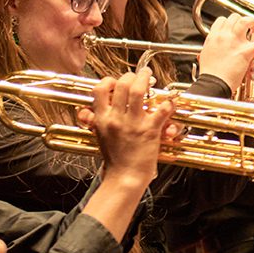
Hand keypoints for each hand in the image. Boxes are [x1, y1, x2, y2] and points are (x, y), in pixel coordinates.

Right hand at [76, 70, 171, 186]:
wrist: (124, 177)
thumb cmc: (115, 159)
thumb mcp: (99, 136)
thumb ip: (94, 121)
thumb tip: (84, 111)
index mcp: (102, 119)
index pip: (100, 90)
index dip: (109, 80)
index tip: (117, 81)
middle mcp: (116, 118)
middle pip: (122, 85)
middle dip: (131, 76)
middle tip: (139, 75)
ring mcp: (133, 123)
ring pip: (138, 90)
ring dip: (145, 79)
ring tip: (149, 75)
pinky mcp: (150, 130)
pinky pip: (161, 109)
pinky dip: (168, 102)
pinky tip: (169, 100)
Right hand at [198, 14, 253, 94]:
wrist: (212, 83)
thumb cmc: (210, 73)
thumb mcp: (206, 56)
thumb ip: (211, 48)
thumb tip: (213, 46)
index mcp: (213, 37)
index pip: (222, 20)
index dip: (230, 21)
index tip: (234, 25)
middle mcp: (224, 36)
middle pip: (235, 18)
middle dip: (243, 19)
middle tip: (248, 25)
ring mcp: (234, 43)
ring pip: (245, 21)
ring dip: (253, 22)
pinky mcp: (244, 52)